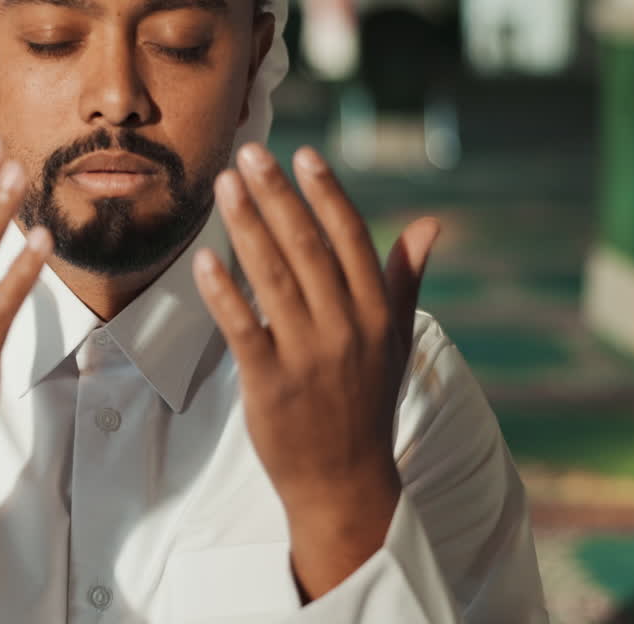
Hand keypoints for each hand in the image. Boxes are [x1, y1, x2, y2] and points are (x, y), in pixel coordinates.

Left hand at [192, 142, 438, 599]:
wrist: (345, 480)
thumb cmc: (367, 401)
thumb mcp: (396, 339)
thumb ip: (404, 277)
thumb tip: (431, 224)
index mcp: (377, 312)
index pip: (352, 238)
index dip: (326, 193)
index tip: (303, 154)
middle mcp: (347, 327)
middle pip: (307, 247)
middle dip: (276, 195)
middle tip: (248, 154)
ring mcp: (309, 356)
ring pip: (273, 277)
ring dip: (246, 226)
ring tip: (224, 186)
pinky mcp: (272, 383)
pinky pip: (243, 327)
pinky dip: (223, 291)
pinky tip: (203, 259)